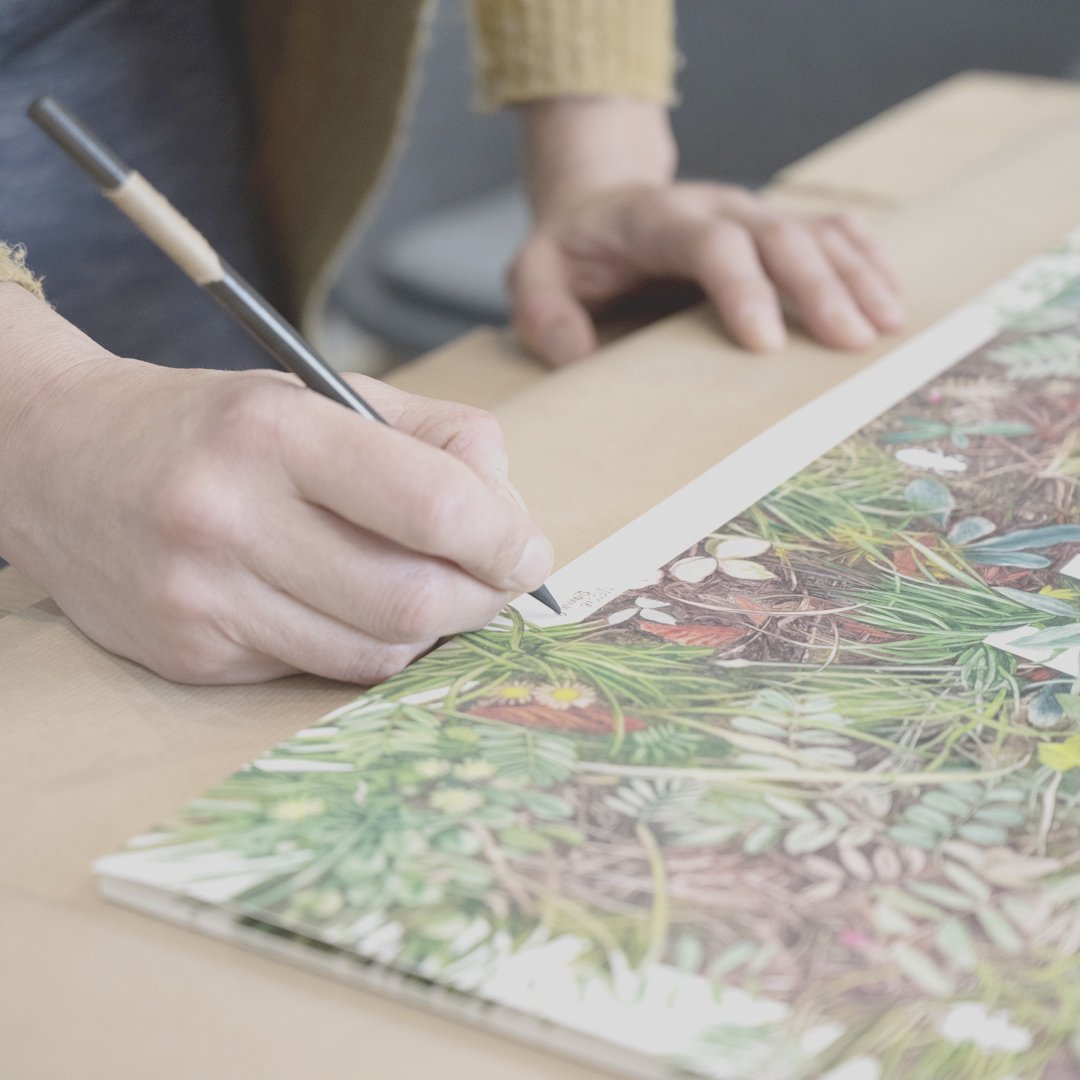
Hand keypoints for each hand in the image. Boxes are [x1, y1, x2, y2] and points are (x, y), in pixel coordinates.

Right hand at [0, 286, 551, 683]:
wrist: (61, 458)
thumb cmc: (219, 426)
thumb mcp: (324, 395)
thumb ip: (435, 439)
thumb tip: (512, 518)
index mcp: (275, 432)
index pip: (433, 506)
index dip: (505, 539)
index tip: (527, 549)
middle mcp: (229, 517)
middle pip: (413, 598)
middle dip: (484, 597)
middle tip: (499, 579)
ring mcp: (203, 597)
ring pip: (376, 651)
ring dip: (433, 630)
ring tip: (435, 590)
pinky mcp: (190, 655)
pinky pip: (323, 670)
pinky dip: (370, 647)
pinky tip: (362, 609)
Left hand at [511, 98, 903, 365]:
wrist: (598, 208)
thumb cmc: (571, 254)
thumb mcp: (533, 277)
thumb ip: (542, 312)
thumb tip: (577, 354)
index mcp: (658, 218)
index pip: (711, 243)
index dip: (743, 287)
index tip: (766, 343)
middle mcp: (714, 207)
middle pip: (778, 235)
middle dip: (818, 288)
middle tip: (851, 342)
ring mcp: (750, 212)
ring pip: (815, 231)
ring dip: (855, 275)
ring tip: (888, 325)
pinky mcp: (770, 226)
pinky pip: (830, 231)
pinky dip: (864, 258)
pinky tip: (891, 295)